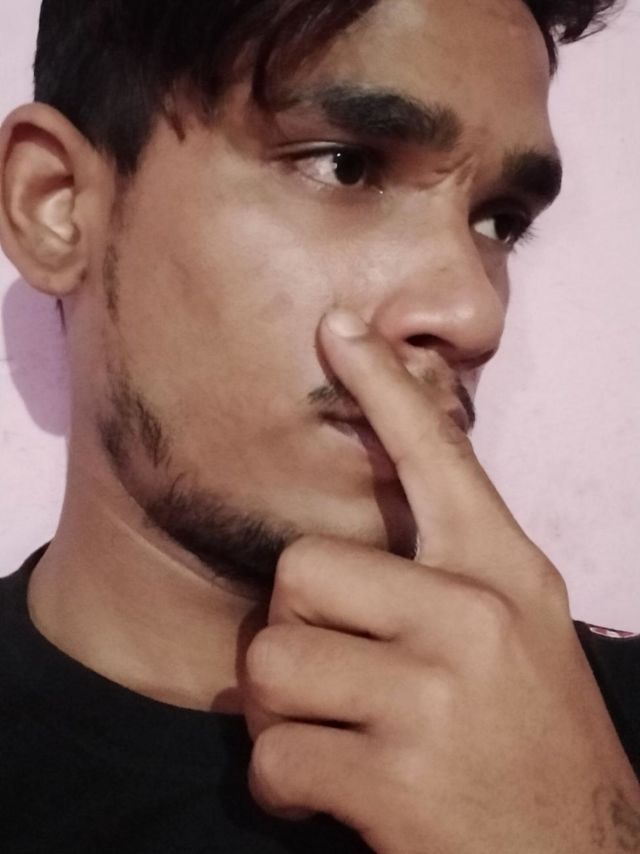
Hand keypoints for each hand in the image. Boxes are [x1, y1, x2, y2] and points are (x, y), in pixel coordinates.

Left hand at [243, 310, 639, 853]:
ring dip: (285, 712)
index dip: (385, 388)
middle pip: (302, 568)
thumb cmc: (534, 737)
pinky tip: (336, 796)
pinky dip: (286, 784)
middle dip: (296, 627)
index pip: (438, 456)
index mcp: (504, 573)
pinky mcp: (397, 783)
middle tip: (336, 673)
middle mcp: (473, 618)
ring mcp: (435, 700)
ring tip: (339, 735)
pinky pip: (275, 757)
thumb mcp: (517, 632)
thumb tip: (366, 520)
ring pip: (273, 662)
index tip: (338, 329)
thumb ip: (448, 573)